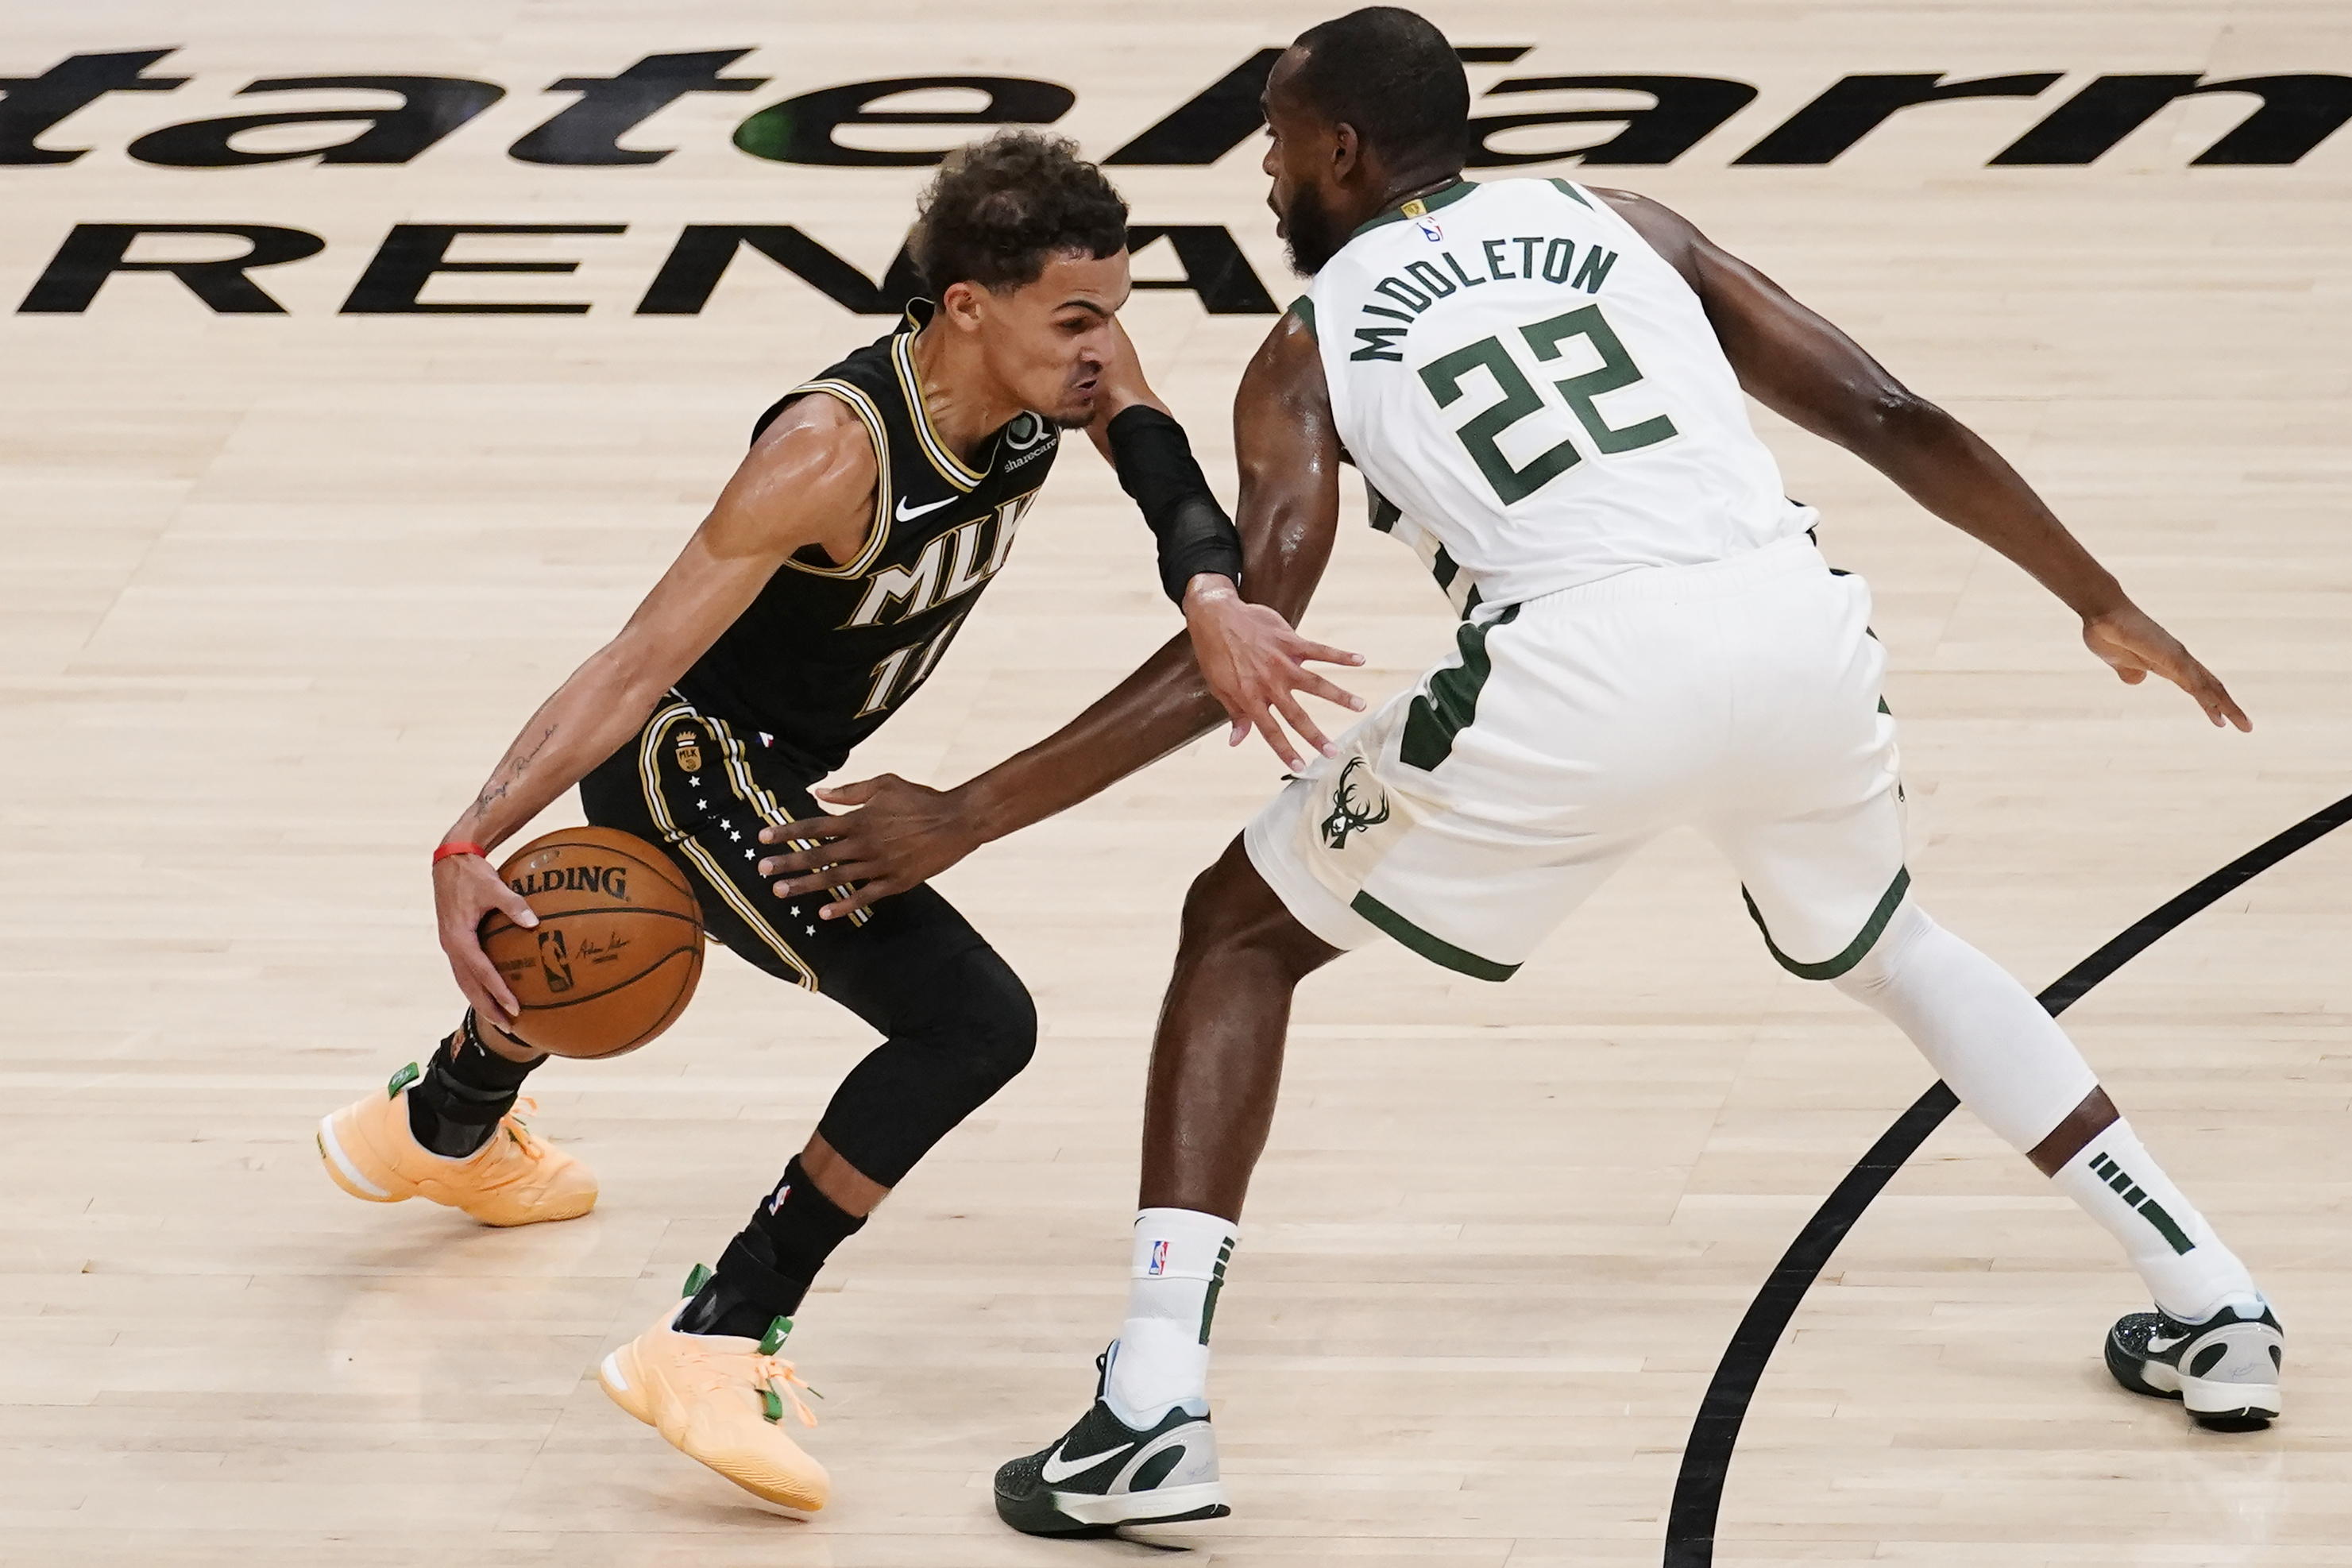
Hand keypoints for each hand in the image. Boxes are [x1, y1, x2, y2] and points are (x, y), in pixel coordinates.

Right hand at [434, 851, 538, 1021]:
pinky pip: (465, 970)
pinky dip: (477, 986)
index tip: (514, 1007)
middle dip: (487, 1007)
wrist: (450, 861)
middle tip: (508, 1027)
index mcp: (458, 937)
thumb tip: (535, 923)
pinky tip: (491, 993)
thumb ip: (514, 905)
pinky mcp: (454, 941)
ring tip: (500, 1019)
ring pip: (464, 982)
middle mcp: (451, 946)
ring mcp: (450, 945)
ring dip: (481, 1001)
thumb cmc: (472, 874)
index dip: (497, 991)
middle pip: (469, 985)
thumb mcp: (494, 887)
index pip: (481, 971)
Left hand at [756, 774, 982, 919]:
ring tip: (781, 892)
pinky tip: (824, 913)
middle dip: (787, 862)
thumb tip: (819, 792)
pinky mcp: (896, 883)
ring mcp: (879, 866)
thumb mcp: (885, 783)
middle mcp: (864, 844)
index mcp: (859, 819)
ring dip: (806, 886)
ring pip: (835, 878)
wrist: (958, 821)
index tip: (762, 838)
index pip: (814, 826)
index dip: (787, 832)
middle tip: (763, 870)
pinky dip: (844, 906)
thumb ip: (851, 791)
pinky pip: (865, 897)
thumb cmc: (921, 798)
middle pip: (818, 856)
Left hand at [1183, 574, 1366, 769]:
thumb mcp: (1218, 688)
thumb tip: (1236, 742)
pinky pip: (1319, 650)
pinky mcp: (1290, 641)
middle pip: (1297, 715)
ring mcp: (1282, 662)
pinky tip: (1359, 660)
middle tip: (1333, 752)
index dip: (1285, 750)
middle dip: (1316, 736)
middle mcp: (1269, 683)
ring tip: (1360, 706)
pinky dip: (1340, 655)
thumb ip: (1235, 715)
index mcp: (1250, 697)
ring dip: (1339, 696)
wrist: (1215, 616)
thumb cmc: (1215, 653)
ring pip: (1315, 683)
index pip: (1270, 731)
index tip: (1301, 766)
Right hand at [2082, 603, 2250, 730]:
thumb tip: (2138, 679)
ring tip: (2242, 724)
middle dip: (2228, 707)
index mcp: (2166, 664)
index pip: (2196, 687)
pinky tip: (2216, 708)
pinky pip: (2192, 679)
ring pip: (2208, 686)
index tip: (2221, 721)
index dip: (2210, 704)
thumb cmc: (2108, 632)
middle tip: (2247, 727)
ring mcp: (2176, 656)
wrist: (2101, 612)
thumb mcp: (2118, 661)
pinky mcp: (2170, 655)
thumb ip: (2129, 670)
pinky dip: (2206, 695)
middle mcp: (2178, 659)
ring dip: (2226, 705)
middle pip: (2210, 687)